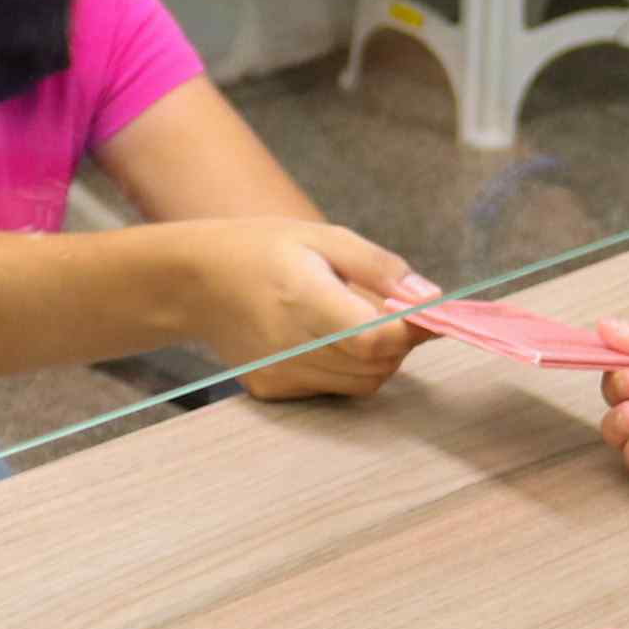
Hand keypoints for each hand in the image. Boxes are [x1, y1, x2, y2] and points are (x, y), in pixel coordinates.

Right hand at [173, 219, 432, 400]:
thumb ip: (380, 269)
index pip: (375, 339)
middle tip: (388, 308)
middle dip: (398, 341)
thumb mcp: (324, 238)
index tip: (430, 313)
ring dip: (376, 357)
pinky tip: (323, 337)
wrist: (197, 283)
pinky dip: (346, 369)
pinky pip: (335, 390)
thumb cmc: (262, 250)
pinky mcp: (275, 391)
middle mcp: (292, 346)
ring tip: (352, 319)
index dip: (412, 331)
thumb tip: (431, 298)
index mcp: (304, 299)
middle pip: (377, 366)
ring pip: (362, 384)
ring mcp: (282, 375)